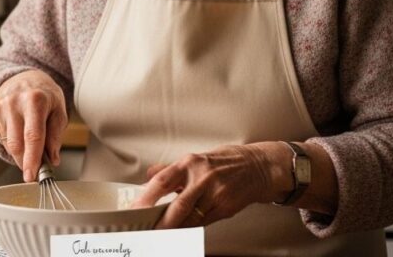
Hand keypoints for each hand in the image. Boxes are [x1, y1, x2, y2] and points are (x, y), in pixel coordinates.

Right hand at [0, 70, 67, 181]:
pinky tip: (19, 132)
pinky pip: (2, 140)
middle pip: (17, 144)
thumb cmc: (45, 97)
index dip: (32, 159)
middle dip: (26, 162)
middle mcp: (14, 102)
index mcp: (35, 100)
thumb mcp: (59, 111)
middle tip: (36, 169)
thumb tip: (52, 159)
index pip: (33, 136)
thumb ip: (55, 135)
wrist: (24, 79)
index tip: (32, 176)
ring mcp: (0, 108)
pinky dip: (13, 144)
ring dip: (21, 153)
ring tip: (31, 142)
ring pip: (9, 145)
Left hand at [130, 143, 286, 228]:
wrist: (257, 167)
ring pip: (190, 218)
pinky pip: (203, 222)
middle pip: (177, 205)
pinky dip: (189, 228)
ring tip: (159, 233)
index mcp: (189, 163)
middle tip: (146, 229)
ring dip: (174, 228)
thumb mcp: (195, 159)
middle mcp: (201, 178)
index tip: (135, 209)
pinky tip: (180, 232)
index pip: (162, 180)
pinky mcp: (225, 208)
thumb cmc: (224, 163)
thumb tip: (149, 175)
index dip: (147, 197)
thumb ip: (171, 169)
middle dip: (160, 221)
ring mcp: (215, 194)